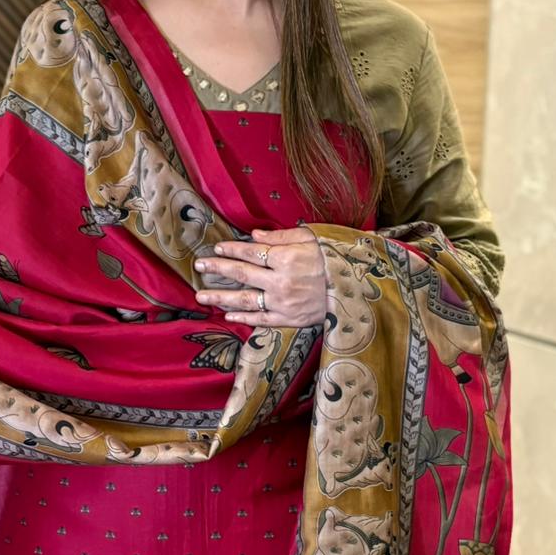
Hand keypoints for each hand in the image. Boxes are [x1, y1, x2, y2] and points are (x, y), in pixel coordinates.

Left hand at [193, 226, 326, 326]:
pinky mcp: (289, 319)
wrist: (356, 290)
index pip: (252, 252)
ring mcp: (284, 303)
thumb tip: (253, 234)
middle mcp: (281, 281)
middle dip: (218, 269)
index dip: (232, 249)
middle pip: (242, 274)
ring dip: (220, 297)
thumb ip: (281, 236)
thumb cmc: (334, 259)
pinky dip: (243, 317)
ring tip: (201, 296)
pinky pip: (261, 320)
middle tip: (199, 266)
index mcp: (287, 258)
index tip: (217, 248)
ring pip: (245, 300)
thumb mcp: (312, 239)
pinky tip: (227, 314)